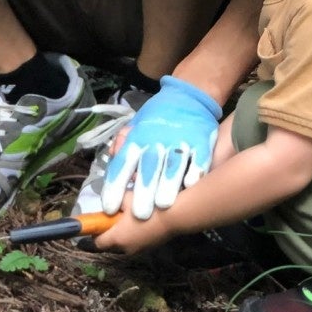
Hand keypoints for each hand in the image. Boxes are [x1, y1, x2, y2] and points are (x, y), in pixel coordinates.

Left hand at [101, 75, 220, 218]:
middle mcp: (158, 139)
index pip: (123, 163)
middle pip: (149, 167)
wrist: (189, 97)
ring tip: (163, 205)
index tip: (109, 208)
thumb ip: (123, 144)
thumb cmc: (158, 117)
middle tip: (140, 215)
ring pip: (173, 164)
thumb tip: (112, 161)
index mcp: (138, 137)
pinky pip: (199, 158)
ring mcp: (181, 140)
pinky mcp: (202, 141)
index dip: (115, 185)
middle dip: (143, 190)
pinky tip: (190, 186)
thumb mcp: (135, 125)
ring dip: (168, 184)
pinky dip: (195, 172)